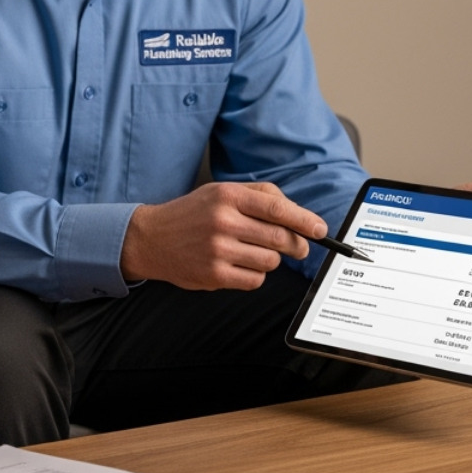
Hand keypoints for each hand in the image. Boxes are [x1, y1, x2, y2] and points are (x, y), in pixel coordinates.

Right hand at [120, 181, 325, 290]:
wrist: (151, 239)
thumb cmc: (192, 214)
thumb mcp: (221, 191)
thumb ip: (260, 196)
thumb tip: (299, 214)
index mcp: (227, 196)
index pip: (277, 209)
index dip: (304, 221)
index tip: (320, 230)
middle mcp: (222, 221)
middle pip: (280, 238)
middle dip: (295, 245)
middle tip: (297, 247)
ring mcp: (218, 250)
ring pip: (270, 262)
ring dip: (270, 260)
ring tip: (252, 252)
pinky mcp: (214, 275)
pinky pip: (255, 281)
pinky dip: (254, 275)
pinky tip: (239, 265)